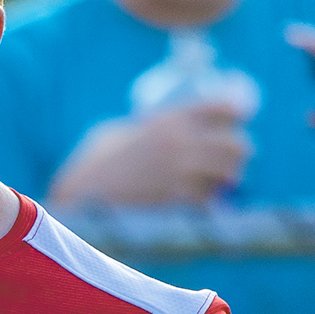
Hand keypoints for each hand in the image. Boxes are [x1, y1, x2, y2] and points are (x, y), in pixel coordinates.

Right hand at [49, 102, 252, 207]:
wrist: (77, 198)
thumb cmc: (92, 167)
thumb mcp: (119, 133)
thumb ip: (149, 130)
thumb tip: (170, 135)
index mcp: (168, 119)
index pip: (225, 107)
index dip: (235, 114)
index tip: (237, 119)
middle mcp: (180, 142)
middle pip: (236, 144)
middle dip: (236, 154)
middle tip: (229, 162)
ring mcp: (180, 173)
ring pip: (228, 175)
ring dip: (224, 181)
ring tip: (216, 184)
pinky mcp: (176, 202)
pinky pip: (211, 202)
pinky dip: (209, 205)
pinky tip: (199, 206)